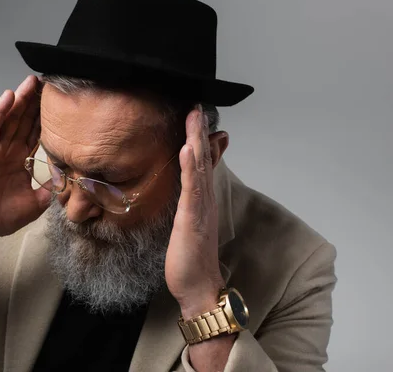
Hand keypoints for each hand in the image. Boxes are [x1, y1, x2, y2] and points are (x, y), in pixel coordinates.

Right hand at [0, 75, 50, 244]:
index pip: (35, 134)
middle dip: (35, 102)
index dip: (46, 119)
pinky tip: (9, 97)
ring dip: (20, 99)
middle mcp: (7, 151)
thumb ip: (50, 188)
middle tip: (47, 83)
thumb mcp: (37, 202)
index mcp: (19, 161)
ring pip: (10, 118)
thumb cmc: (1, 217)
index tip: (58, 104)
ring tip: (31, 81)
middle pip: (24, 121)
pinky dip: (0, 111)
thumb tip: (67, 181)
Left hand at [165, 105, 224, 317]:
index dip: (202, 138)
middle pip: (204, 158)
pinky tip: (187, 149)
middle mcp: (205, 198)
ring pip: (200, 167)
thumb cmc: (193, 256)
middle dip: (200, 131)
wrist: (199, 285)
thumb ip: (190, 203)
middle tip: (198, 107)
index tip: (199, 116)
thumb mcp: (191, 223)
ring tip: (194, 117)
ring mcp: (201, 207)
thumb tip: (187, 188)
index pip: (204, 162)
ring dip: (197, 140)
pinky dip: (190, 167)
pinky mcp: (193, 218)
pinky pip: (192, 188)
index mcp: (202, 198)